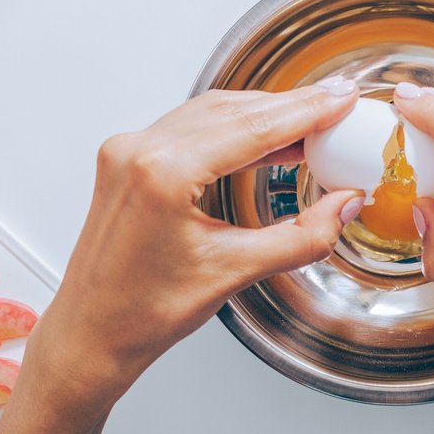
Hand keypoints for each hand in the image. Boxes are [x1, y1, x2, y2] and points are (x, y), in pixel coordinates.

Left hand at [24, 81, 362, 412]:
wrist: (90, 336)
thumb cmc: (142, 314)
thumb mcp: (234, 273)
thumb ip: (302, 237)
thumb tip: (344, 205)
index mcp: (163, 174)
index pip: (254, 129)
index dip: (308, 111)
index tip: (343, 97)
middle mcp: (139, 150)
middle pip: (234, 111)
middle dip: (291, 107)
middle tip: (337, 103)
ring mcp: (128, 150)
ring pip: (212, 113)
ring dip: (263, 115)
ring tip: (312, 121)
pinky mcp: (125, 158)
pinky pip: (190, 127)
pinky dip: (233, 128)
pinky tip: (265, 138)